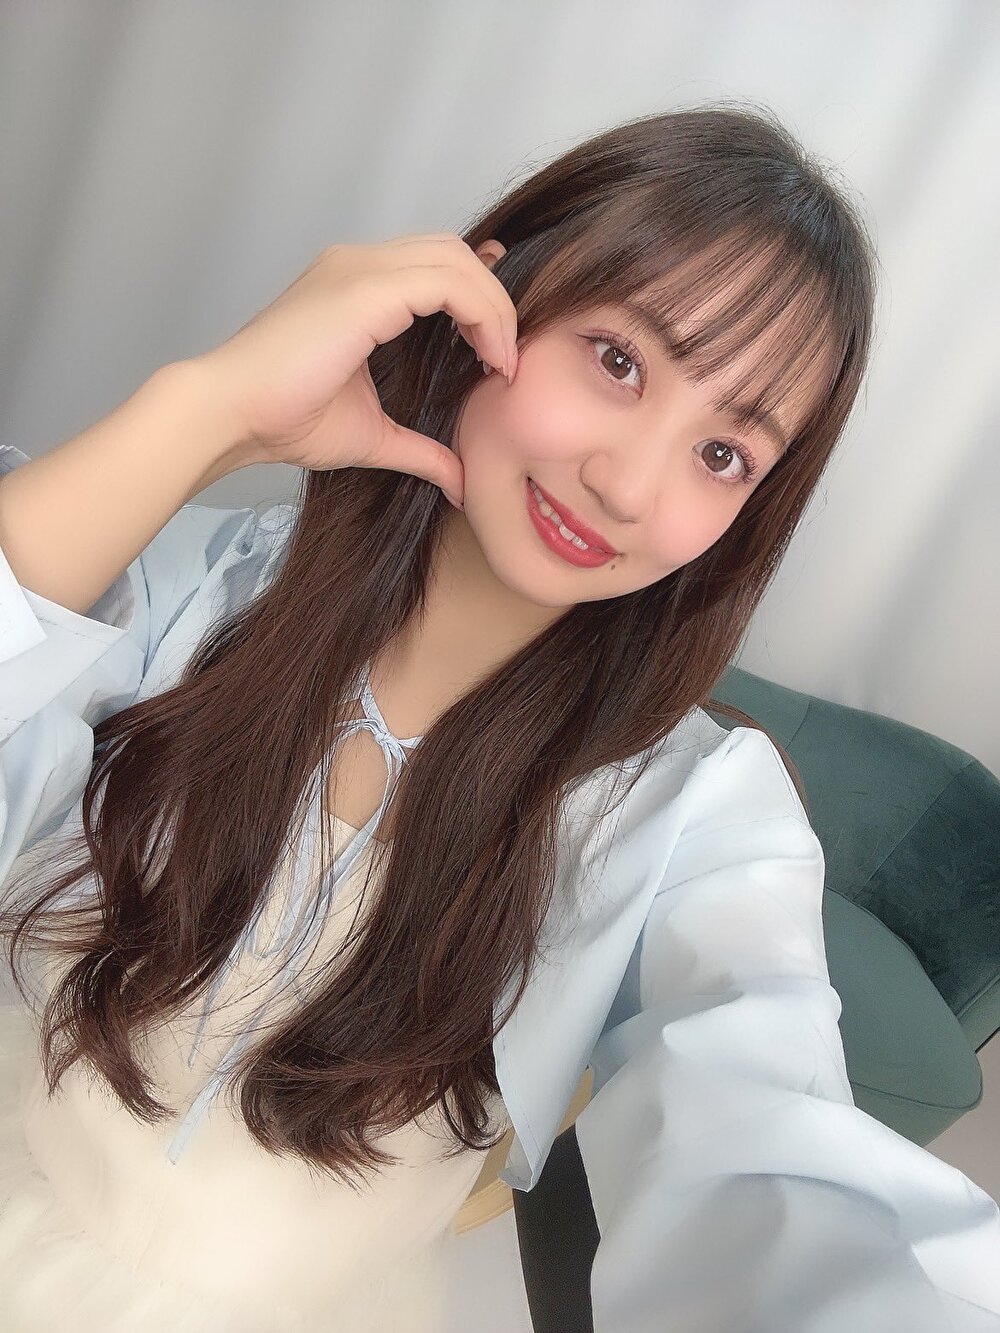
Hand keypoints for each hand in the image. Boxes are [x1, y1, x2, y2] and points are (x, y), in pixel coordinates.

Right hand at [184, 234, 518, 507]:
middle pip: (452, 253)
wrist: (231, 415)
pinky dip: (482, 313)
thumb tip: (458, 479)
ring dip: (494, 308)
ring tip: (502, 361)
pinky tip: (490, 357)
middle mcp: (358, 264)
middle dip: (493, 300)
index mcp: (356, 285)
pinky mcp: (364, 288)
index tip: (502, 345)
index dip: (479, 292)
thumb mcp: (371, 435)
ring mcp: (359, 268)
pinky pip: (447, 281)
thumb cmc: (283, 419)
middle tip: (507, 359)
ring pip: (456, 259)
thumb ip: (419, 449)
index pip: (435, 264)